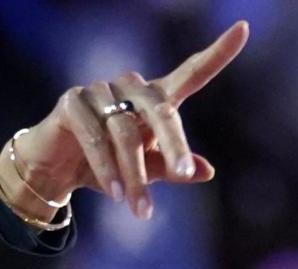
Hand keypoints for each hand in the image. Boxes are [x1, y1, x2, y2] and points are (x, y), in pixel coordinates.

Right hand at [0, 21, 248, 220]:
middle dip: (174, 145)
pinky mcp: (72, 102)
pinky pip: (96, 138)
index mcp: (153, 99)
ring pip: (126, 134)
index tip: (244, 29)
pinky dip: (108, 168)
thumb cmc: (106, 168)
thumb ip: (170, 170)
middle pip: (161, 110)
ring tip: (140, 211)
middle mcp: (129, 87)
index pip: (190, 73)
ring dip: (135, 176)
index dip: (217, 53)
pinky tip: (115, 193)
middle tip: (184, 174)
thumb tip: (206, 171)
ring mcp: (99, 90)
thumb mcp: (143, 173)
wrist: (54, 173)